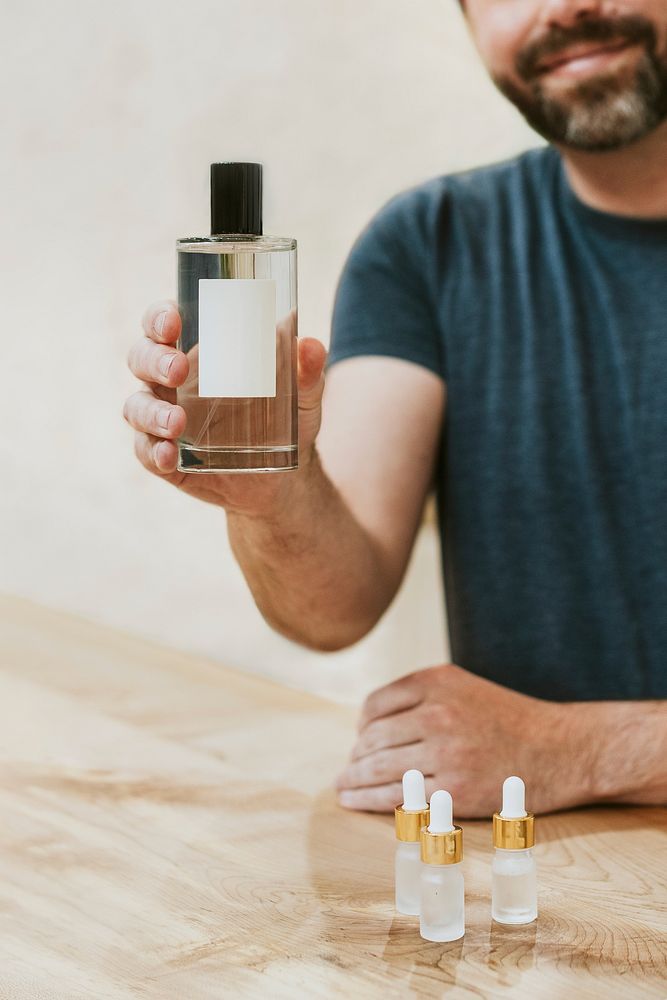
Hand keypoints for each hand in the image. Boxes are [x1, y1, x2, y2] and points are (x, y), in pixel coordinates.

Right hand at [123, 300, 326, 512]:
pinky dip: (153, 453)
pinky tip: (169, 455)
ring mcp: (164, 421)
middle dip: (153, 360)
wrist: (283, 478)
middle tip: (178, 369)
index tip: (173, 322)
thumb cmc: (286, 420)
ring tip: (177, 423)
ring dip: (151, 412)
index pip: (162, 325)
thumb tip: (311, 345)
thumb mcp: (302, 396)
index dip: (158, 318)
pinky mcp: (166, 459)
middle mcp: (171, 384)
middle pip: (140, 359)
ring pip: (136, 407)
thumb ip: (307, 371)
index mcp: (198, 355)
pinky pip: (146, 453)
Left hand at [335, 663, 596, 816]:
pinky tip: (357, 802)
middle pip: (373, 738)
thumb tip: (369, 724)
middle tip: (347, 771)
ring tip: (344, 788)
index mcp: (436, 681)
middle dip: (355, 758)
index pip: (375, 705)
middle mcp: (436, 711)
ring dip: (353, 780)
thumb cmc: (510, 721)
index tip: (359, 742)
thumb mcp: (464, 688)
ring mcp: (445, 751)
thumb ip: (421, 697)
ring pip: (379, 768)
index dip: (361, 728)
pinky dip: (369, 801)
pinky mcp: (454, 789)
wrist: (561, 748)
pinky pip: (398, 797)